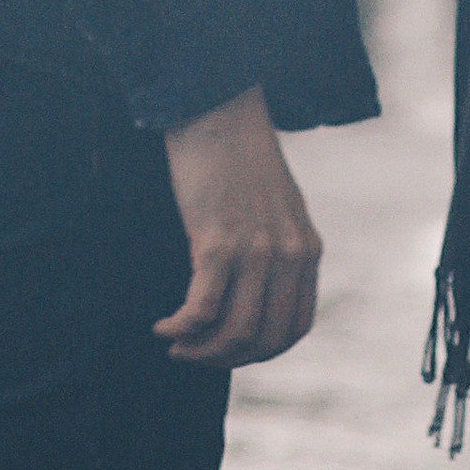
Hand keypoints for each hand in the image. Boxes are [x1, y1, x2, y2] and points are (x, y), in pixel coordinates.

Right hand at [158, 85, 321, 365]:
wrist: (217, 110)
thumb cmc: (237, 158)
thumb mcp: (276, 208)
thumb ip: (276, 249)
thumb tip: (253, 294)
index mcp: (306, 250)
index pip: (295, 328)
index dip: (259, 352)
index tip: (227, 350)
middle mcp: (288, 255)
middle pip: (265, 339)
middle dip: (226, 359)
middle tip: (193, 355)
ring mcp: (256, 251)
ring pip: (235, 333)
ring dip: (202, 351)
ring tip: (176, 345)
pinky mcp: (217, 242)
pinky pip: (201, 310)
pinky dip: (180, 328)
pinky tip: (163, 326)